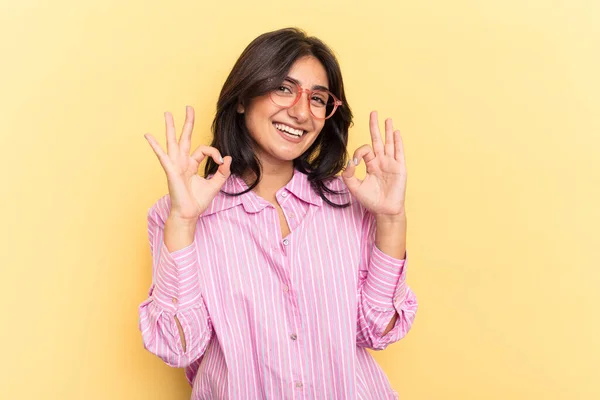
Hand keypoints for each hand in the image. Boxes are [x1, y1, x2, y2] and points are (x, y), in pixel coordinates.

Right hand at [144, 106, 231, 220]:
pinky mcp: (171, 171)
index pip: (204, 149)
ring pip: (173, 142)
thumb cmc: (199, 201)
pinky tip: (148, 136)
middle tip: (188, 107)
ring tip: (167, 113)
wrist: (189, 214)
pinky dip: (155, 146)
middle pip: (185, 138)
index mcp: (192, 164)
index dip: (214, 152)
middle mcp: (183, 162)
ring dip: (170, 127)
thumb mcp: (216, 184)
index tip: (221, 161)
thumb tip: (227, 158)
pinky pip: (162, 156)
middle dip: (187, 122)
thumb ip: (223, 171)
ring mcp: (175, 165)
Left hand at [342, 111, 406, 216]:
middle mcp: (381, 161)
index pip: (365, 150)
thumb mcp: (355, 187)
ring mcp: (391, 163)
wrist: (385, 210)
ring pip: (389, 143)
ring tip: (387, 119)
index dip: (359, 152)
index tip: (356, 161)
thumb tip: (350, 161)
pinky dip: (397, 142)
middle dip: (375, 127)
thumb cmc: (371, 200)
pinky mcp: (400, 168)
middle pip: (377, 140)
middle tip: (373, 113)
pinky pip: (399, 152)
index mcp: (371, 165)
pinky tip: (396, 132)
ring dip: (388, 130)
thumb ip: (349, 174)